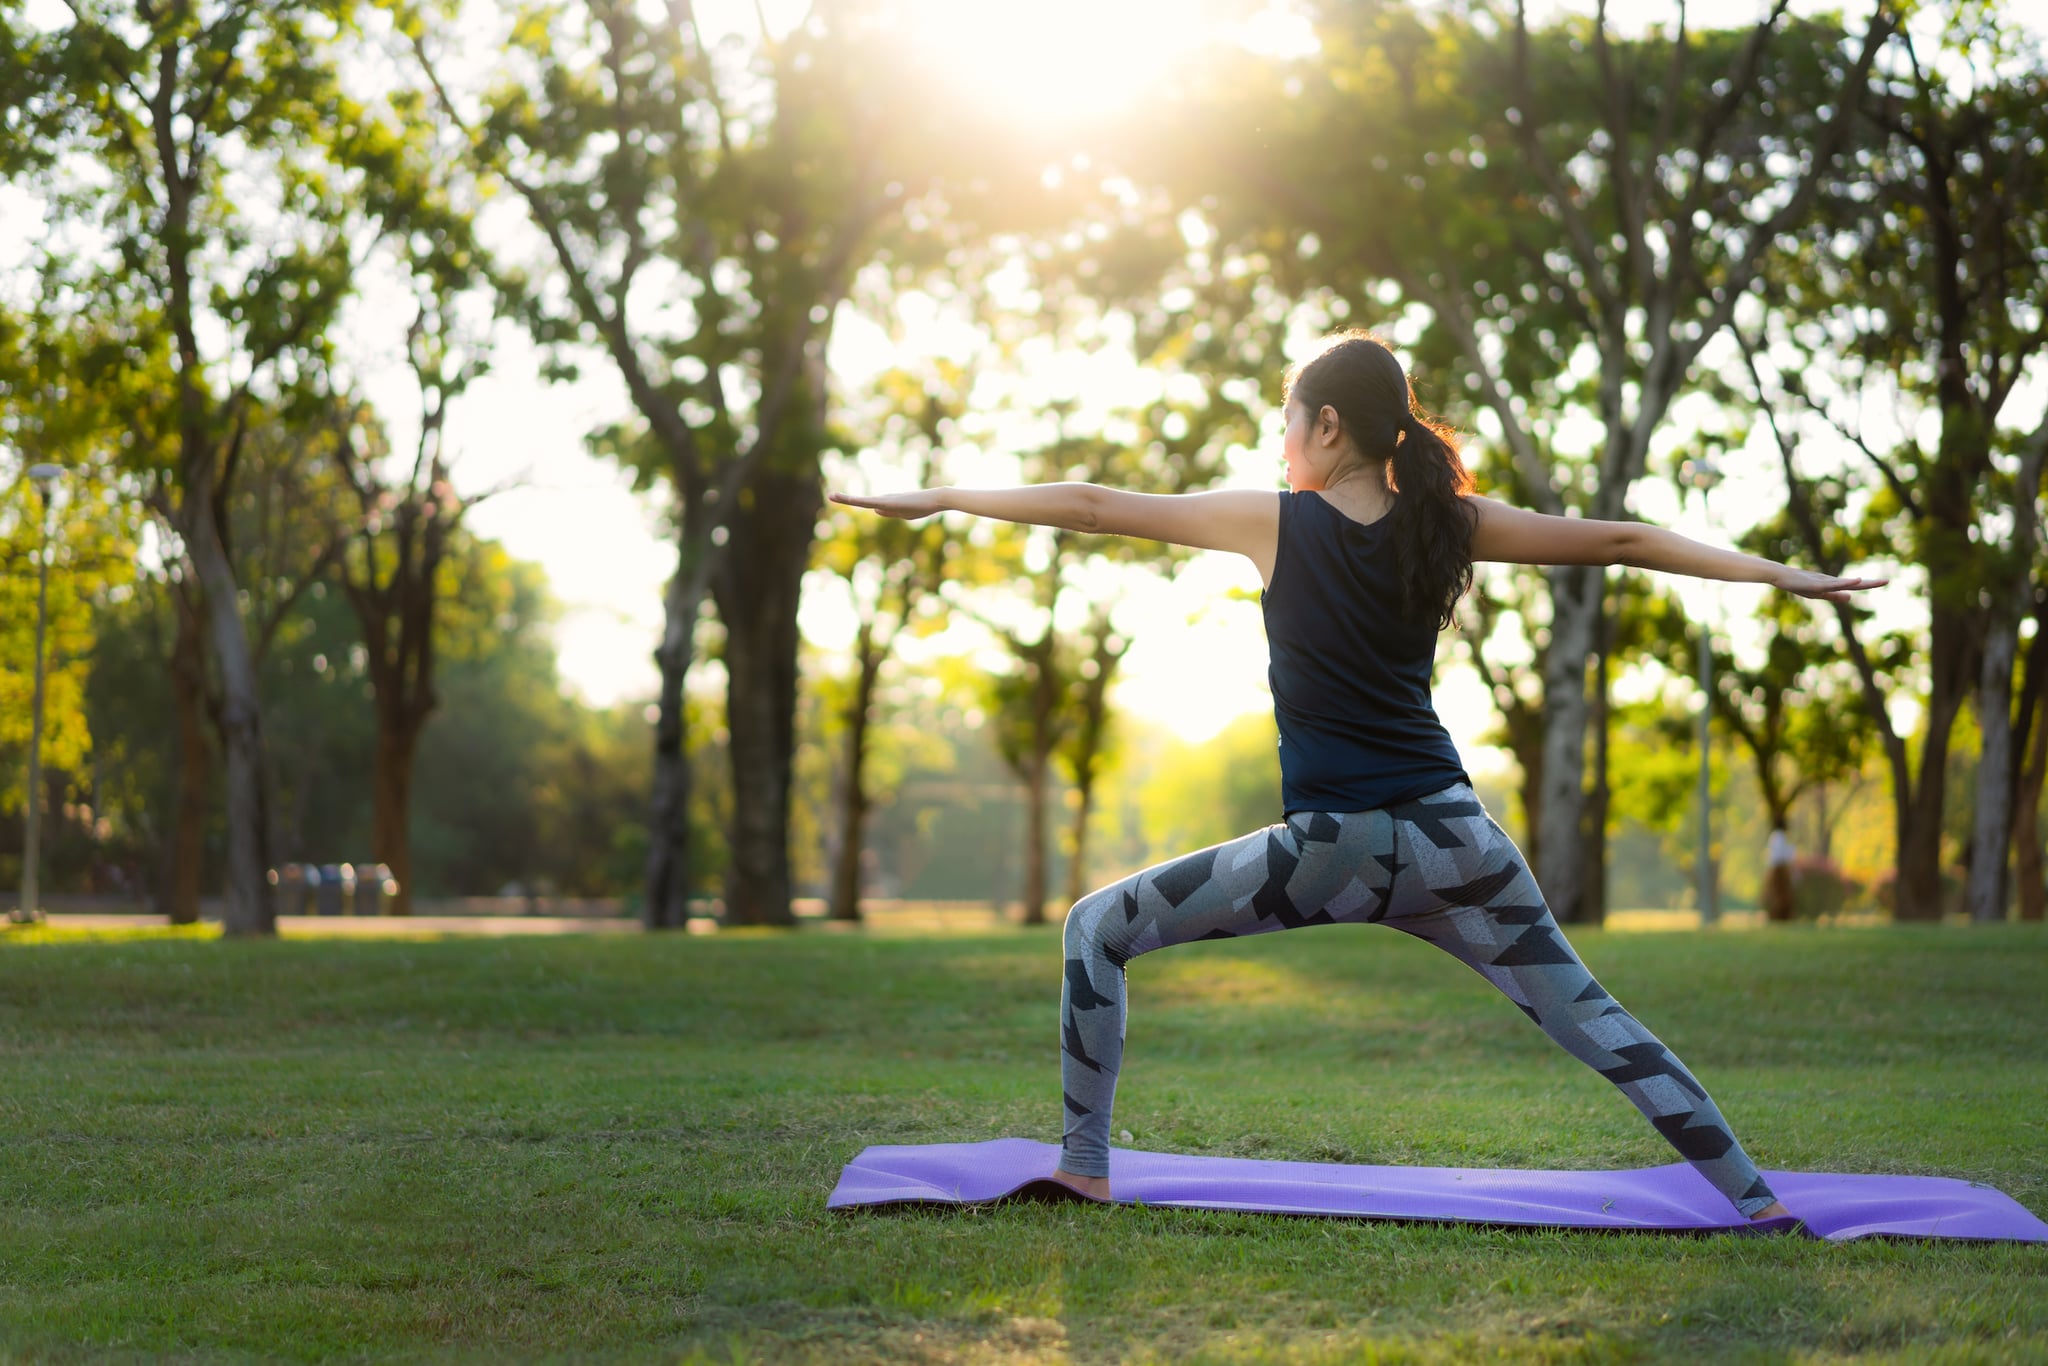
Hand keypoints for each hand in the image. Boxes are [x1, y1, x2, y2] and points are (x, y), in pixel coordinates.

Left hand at [829, 489, 946, 519]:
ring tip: (831, 496)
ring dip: (847, 499)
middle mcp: (884, 500)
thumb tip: (874, 510)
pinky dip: (858, 501)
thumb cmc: (923, 506)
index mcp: (887, 503)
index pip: (869, 504)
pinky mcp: (888, 502)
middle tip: (831, 495)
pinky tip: (847, 500)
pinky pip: (869, 502)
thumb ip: (889, 512)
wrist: (935, 498)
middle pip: (861, 500)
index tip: (844, 499)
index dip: (856, 501)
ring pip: (862, 500)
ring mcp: (885, 501)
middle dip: (846, 499)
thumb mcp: (904, 513)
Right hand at [1772, 565, 1888, 601]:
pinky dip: (1847, 582)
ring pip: (1848, 583)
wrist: (1781, 575)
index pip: (1856, 585)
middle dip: (1872, 583)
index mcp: (1834, 585)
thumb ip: (1835, 595)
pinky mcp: (1817, 584)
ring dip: (1863, 583)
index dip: (1870, 584)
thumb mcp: (1819, 593)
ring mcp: (1825, 582)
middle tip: (1888, 581)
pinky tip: (1857, 580)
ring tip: (1877, 582)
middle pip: (1856, 583)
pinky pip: (1834, 584)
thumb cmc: (1798, 583)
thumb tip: (1850, 597)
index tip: (1885, 581)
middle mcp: (1832, 582)